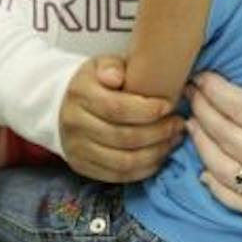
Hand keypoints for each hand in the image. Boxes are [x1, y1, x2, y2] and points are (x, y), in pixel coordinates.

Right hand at [59, 56, 180, 183]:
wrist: (63, 106)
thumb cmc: (94, 84)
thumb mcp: (101, 65)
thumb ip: (112, 66)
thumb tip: (117, 77)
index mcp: (80, 94)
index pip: (117, 108)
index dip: (148, 111)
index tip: (168, 106)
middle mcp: (74, 124)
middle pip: (123, 137)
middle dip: (158, 133)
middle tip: (178, 125)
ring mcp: (76, 149)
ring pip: (123, 161)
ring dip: (154, 154)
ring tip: (172, 141)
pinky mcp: (82, 166)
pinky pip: (118, 176)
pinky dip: (143, 170)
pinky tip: (158, 157)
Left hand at [187, 49, 241, 216]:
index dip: (217, 92)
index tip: (202, 77)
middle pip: (226, 135)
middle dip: (202, 111)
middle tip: (189, 93)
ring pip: (224, 168)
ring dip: (202, 146)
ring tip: (190, 125)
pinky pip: (238, 202)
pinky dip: (216, 189)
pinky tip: (203, 173)